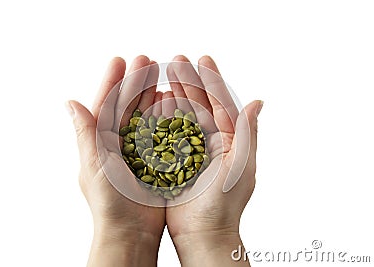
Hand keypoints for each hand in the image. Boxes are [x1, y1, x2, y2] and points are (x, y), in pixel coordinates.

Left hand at [67, 56, 164, 266]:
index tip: (121, 60)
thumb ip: (86, 133)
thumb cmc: (108, 202)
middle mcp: (119, 143)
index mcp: (100, 141)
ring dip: (152, 95)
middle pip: (128, 105)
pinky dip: (166, 116)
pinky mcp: (157, 159)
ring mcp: (139, 150)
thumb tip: (70, 102)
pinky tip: (172, 101)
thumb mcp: (93, 165)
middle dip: (135, 82)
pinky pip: (162, 133)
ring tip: (161, 74)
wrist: (131, 232)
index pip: (106, 105)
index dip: (112, 82)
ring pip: (146, 115)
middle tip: (146, 60)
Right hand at [165, 55, 262, 265]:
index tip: (203, 59)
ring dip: (175, 94)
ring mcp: (191, 149)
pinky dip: (161, 117)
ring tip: (165, 74)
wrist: (202, 233)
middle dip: (190, 81)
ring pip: (182, 115)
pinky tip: (154, 102)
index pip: (220, 103)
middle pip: (199, 104)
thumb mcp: (241, 167)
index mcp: (230, 140)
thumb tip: (257, 102)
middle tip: (178, 60)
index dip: (212, 81)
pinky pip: (167, 134)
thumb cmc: (224, 204)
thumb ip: (247, 134)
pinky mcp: (174, 160)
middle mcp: (211, 141)